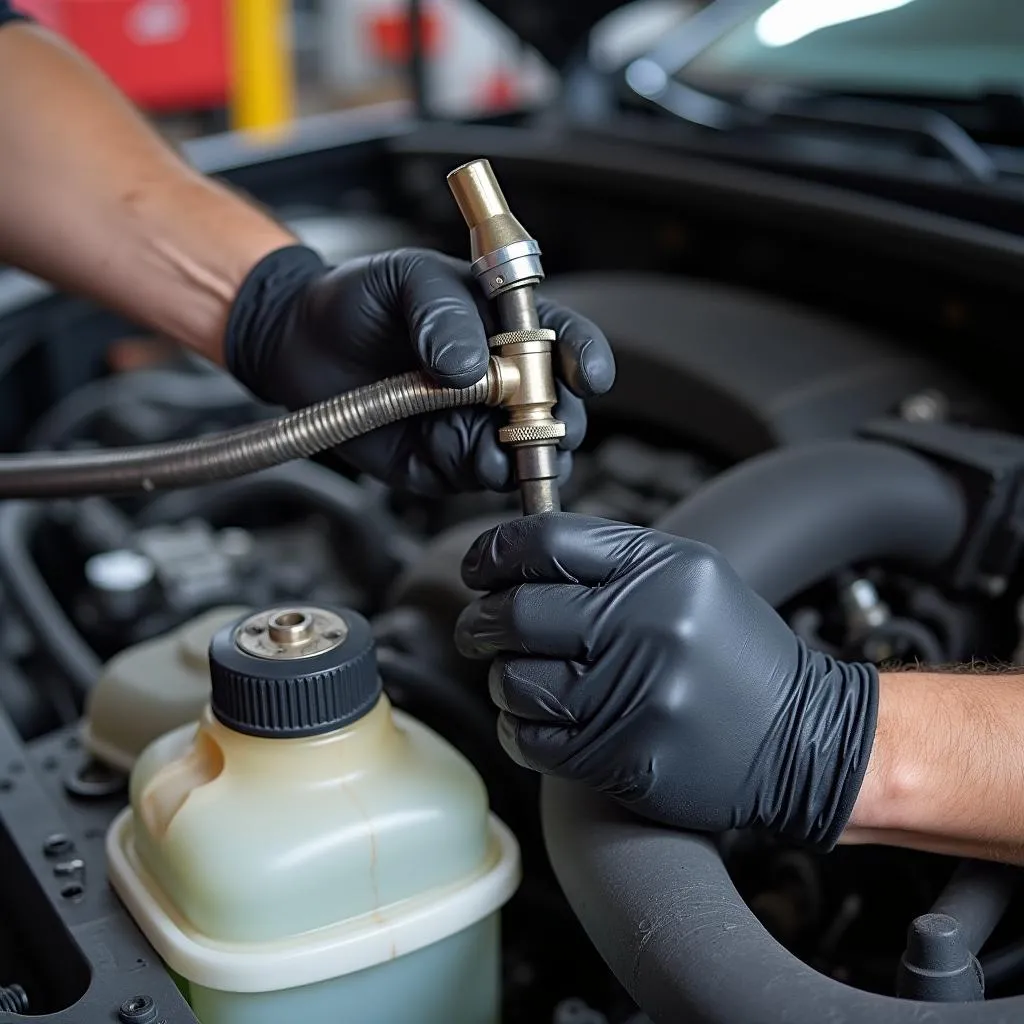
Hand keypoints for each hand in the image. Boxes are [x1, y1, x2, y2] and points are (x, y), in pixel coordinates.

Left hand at [224, 245, 613, 494]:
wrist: (300, 342)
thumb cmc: (361, 298)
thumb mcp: (405, 279)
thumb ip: (442, 312)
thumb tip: (472, 366)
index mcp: (508, 325)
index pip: (567, 342)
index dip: (585, 359)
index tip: (586, 376)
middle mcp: (504, 379)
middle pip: (560, 410)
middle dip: (554, 420)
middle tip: (529, 420)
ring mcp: (479, 424)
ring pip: (524, 454)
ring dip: (513, 453)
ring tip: (485, 442)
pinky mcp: (447, 462)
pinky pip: (474, 474)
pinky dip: (469, 466)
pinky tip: (444, 446)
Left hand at [454, 513, 878, 848]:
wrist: (804, 739)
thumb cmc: (738, 656)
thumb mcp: (691, 577)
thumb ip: (609, 560)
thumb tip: (517, 555)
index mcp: (663, 571)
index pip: (545, 543)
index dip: (494, 553)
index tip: (480, 568)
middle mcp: (649, 627)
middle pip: (518, 612)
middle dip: (481, 622)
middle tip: (480, 629)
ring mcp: (636, 696)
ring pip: (515, 681)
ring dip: (503, 678)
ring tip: (522, 676)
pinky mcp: (625, 757)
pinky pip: (533, 740)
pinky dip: (521, 728)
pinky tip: (545, 718)